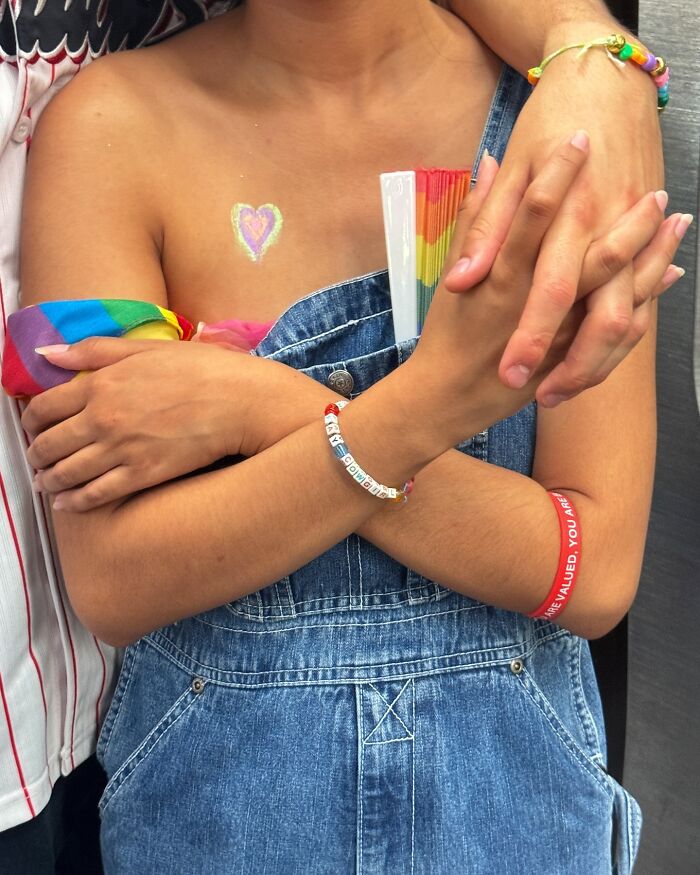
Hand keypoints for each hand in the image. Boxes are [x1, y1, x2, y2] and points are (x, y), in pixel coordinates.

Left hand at [22, 337, 312, 510]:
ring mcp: (123, 449)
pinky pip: (96, 494)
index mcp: (102, 383)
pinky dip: (75, 501)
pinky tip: (67, 503)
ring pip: (67, 473)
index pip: (44, 407)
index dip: (30, 421)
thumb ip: (95, 351)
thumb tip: (48, 353)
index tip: (32, 427)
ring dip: (49, 480)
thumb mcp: (147, 348)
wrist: (242, 401)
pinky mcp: (144, 474)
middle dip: (36, 454)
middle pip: (49, 443)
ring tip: (47, 483)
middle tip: (36, 459)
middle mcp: (104, 418)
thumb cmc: (202, 370)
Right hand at [409, 130, 683, 447]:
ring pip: (619, 289)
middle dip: (632, 218)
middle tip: (657, 191)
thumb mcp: (449, 275)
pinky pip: (619, 329)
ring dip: (653, 254)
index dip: (559, 170)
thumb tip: (489, 165)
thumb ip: (475, 221)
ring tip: (676, 223)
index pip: (536, 209)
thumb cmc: (443, 336)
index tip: (582, 136)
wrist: (441, 397)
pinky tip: (665, 273)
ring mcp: (558, 330)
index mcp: (500, 271)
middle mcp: (534, 298)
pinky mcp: (568, 355)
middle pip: (597, 251)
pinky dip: (647, 297)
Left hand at [442, 33, 689, 405]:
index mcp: (568, 221)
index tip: (510, 379)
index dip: (533, 340)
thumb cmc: (549, 126)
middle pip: (604, 320)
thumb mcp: (514, 170)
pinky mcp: (643, 237)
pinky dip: (624, 327)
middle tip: (543, 399)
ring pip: (630, 318)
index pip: (552, 295)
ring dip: (601, 358)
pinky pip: (641, 296)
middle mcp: (605, 238)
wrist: (606, 81)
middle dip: (576, 368)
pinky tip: (598, 354)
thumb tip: (459, 282)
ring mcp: (629, 241)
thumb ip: (487, 228)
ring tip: (563, 390)